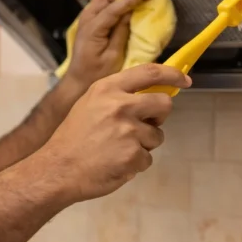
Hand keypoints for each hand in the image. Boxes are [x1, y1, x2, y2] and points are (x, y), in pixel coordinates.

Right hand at [36, 64, 191, 202]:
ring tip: (117, 150)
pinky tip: (115, 163)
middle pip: (164, 104)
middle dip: (159, 116)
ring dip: (143, 145)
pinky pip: (147, 159)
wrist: (57, 169)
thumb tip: (148, 96)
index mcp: (108, 89)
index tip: (184, 80)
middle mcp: (120, 106)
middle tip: (145, 125)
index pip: (150, 73)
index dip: (172, 75)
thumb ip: (117, 96)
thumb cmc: (72, 138)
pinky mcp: (133, 155)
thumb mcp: (89, 104)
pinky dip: (135, 164)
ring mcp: (128, 131)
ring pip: (156, 136)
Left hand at [63, 0, 152, 89]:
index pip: (112, 8)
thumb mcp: (113, 57)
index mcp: (92, 29)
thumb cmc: (96, 74)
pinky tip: (129, 0)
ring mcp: (87, 16)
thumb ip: (121, 33)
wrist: (78, 80)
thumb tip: (132, 13)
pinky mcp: (90, 19)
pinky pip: (104, 2)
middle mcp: (87, 18)